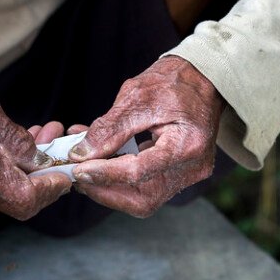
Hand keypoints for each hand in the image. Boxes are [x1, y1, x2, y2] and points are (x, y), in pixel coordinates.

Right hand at [0, 75, 71, 219]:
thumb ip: (16, 138)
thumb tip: (40, 157)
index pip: (27, 198)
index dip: (52, 189)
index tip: (63, 173)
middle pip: (20, 202)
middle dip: (45, 180)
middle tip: (57, 154)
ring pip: (8, 194)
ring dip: (29, 173)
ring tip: (41, 139)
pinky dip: (10, 171)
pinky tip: (16, 147)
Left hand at [68, 56, 223, 217]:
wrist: (201, 80)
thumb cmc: (173, 82)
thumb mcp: (137, 97)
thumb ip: (109, 129)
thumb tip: (80, 154)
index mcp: (187, 145)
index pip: (139, 172)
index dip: (104, 173)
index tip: (78, 168)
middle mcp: (193, 167)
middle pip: (143, 198)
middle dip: (105, 190)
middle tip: (78, 175)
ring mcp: (189, 175)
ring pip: (144, 199)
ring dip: (111, 188)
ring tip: (87, 169)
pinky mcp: (181, 175)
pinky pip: (149, 189)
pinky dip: (122, 181)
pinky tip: (104, 165)